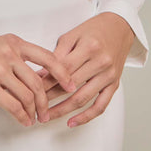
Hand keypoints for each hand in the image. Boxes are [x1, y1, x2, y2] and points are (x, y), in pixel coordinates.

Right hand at [0, 34, 75, 127]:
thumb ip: (14, 55)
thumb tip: (34, 75)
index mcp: (12, 42)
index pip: (47, 57)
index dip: (62, 73)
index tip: (71, 84)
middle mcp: (8, 54)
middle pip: (38, 82)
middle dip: (46, 101)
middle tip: (47, 113)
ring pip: (27, 96)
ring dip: (34, 112)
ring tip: (35, 119)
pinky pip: (13, 106)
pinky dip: (22, 116)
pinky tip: (23, 121)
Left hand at [42, 12, 134, 127]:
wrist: (119, 27)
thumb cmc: (93, 30)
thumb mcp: (73, 35)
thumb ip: (57, 54)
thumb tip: (40, 74)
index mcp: (88, 47)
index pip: (62, 69)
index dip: (45, 81)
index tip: (31, 89)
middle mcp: (100, 62)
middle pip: (70, 85)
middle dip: (50, 97)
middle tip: (34, 105)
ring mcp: (109, 75)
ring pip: (82, 98)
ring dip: (63, 110)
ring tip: (47, 117)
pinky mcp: (114, 84)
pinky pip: (100, 106)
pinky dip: (86, 117)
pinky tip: (71, 122)